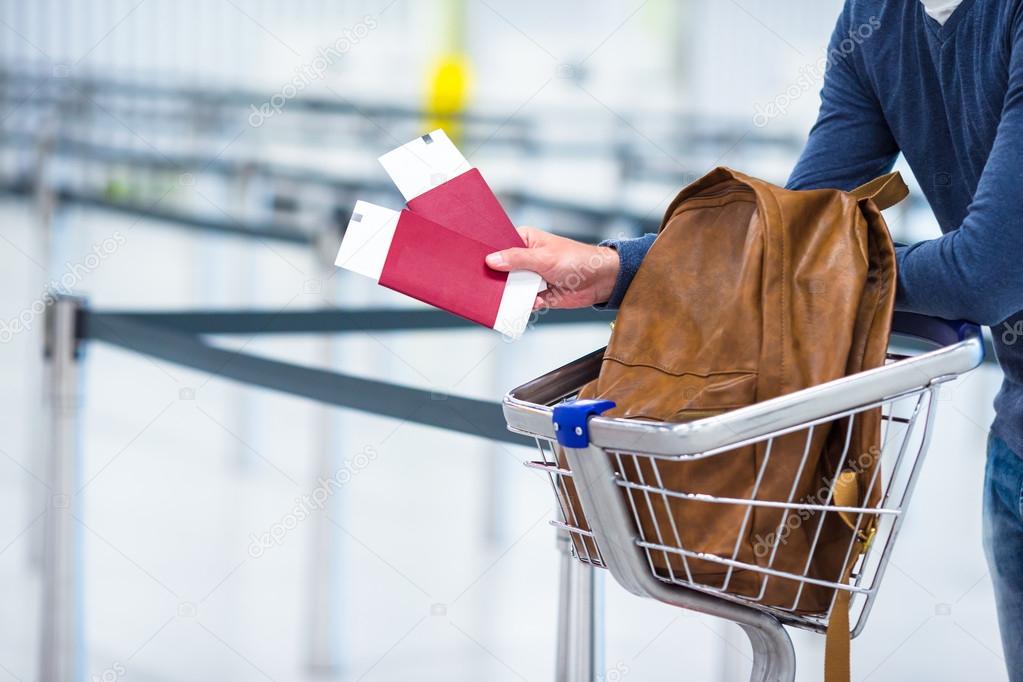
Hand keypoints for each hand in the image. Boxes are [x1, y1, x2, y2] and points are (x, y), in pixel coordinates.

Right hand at [485, 227, 620, 309]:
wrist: (600, 280)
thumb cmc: (576, 259)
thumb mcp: (543, 257)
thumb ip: (517, 259)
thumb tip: (491, 260)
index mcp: (524, 240)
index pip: (498, 245)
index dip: (487, 253)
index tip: (472, 261)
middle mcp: (524, 258)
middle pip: (501, 269)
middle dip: (494, 277)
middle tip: (481, 284)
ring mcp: (530, 277)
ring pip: (510, 287)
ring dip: (507, 294)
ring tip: (501, 298)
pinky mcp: (537, 295)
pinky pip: (522, 301)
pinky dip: (522, 305)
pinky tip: (528, 304)